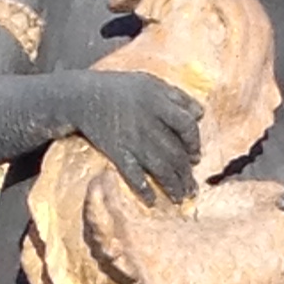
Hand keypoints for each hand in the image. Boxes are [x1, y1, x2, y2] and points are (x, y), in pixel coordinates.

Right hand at [76, 70, 201, 204]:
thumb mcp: (152, 82)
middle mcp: (148, 123)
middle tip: (192, 189)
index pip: (186, 125)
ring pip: (158, 167)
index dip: (195, 142)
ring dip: (171, 185)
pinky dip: (142, 189)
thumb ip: (178, 97)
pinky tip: (151, 200)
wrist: (83, 96)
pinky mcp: (116, 152)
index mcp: (158, 103)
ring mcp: (132, 140)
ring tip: (180, 198)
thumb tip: (200, 114)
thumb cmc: (122, 88)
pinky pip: (132, 174)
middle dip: (185, 174)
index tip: (195, 156)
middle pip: (174, 153)